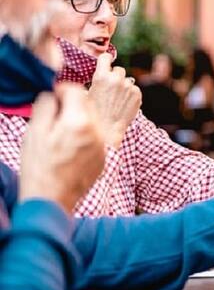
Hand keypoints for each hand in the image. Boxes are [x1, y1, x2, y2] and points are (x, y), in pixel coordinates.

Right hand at [20, 84, 105, 213]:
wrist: (51, 199)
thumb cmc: (39, 167)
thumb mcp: (34, 132)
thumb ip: (46, 106)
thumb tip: (54, 94)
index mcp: (79, 123)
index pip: (78, 91)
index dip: (63, 90)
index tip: (54, 96)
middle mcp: (96, 133)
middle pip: (89, 104)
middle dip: (73, 104)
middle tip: (56, 113)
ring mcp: (102, 147)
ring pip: (94, 121)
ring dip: (80, 119)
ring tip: (61, 132)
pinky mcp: (103, 158)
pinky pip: (96, 138)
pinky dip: (85, 135)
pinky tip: (69, 147)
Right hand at [88, 53, 141, 147]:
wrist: (108, 129)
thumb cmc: (94, 113)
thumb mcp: (87, 94)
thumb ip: (94, 81)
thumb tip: (96, 74)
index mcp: (101, 76)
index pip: (106, 57)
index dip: (106, 60)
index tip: (106, 63)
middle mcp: (116, 79)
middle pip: (119, 69)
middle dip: (115, 76)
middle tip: (110, 89)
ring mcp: (128, 86)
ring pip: (127, 80)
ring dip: (123, 86)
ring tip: (116, 100)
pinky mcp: (137, 93)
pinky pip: (134, 89)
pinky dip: (130, 94)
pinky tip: (123, 104)